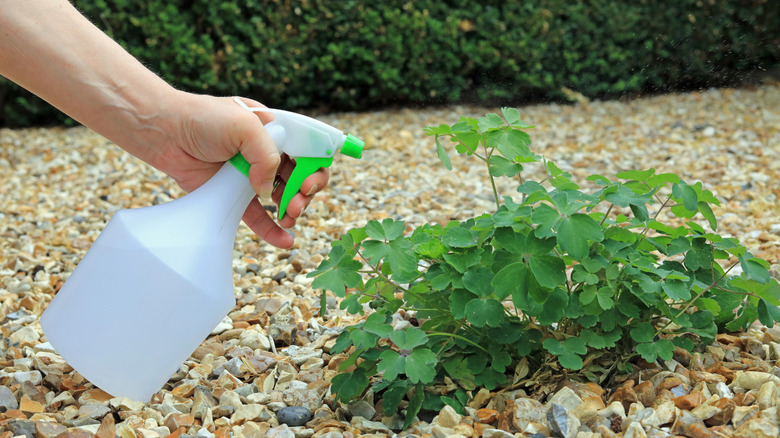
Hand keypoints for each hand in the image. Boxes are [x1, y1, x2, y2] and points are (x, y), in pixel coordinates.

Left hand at [147, 92, 327, 248]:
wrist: (164, 132)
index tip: (308, 181)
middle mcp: (266, 152)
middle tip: (298, 201)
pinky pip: (257, 216)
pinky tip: (285, 240)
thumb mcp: (244, 125)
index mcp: (276, 130)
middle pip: (300, 176)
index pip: (308, 150)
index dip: (315, 167)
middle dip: (306, 191)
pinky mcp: (233, 194)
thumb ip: (266, 154)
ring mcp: (250, 174)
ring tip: (289, 216)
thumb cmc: (202, 118)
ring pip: (282, 197)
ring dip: (292, 209)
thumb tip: (267, 189)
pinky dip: (272, 229)